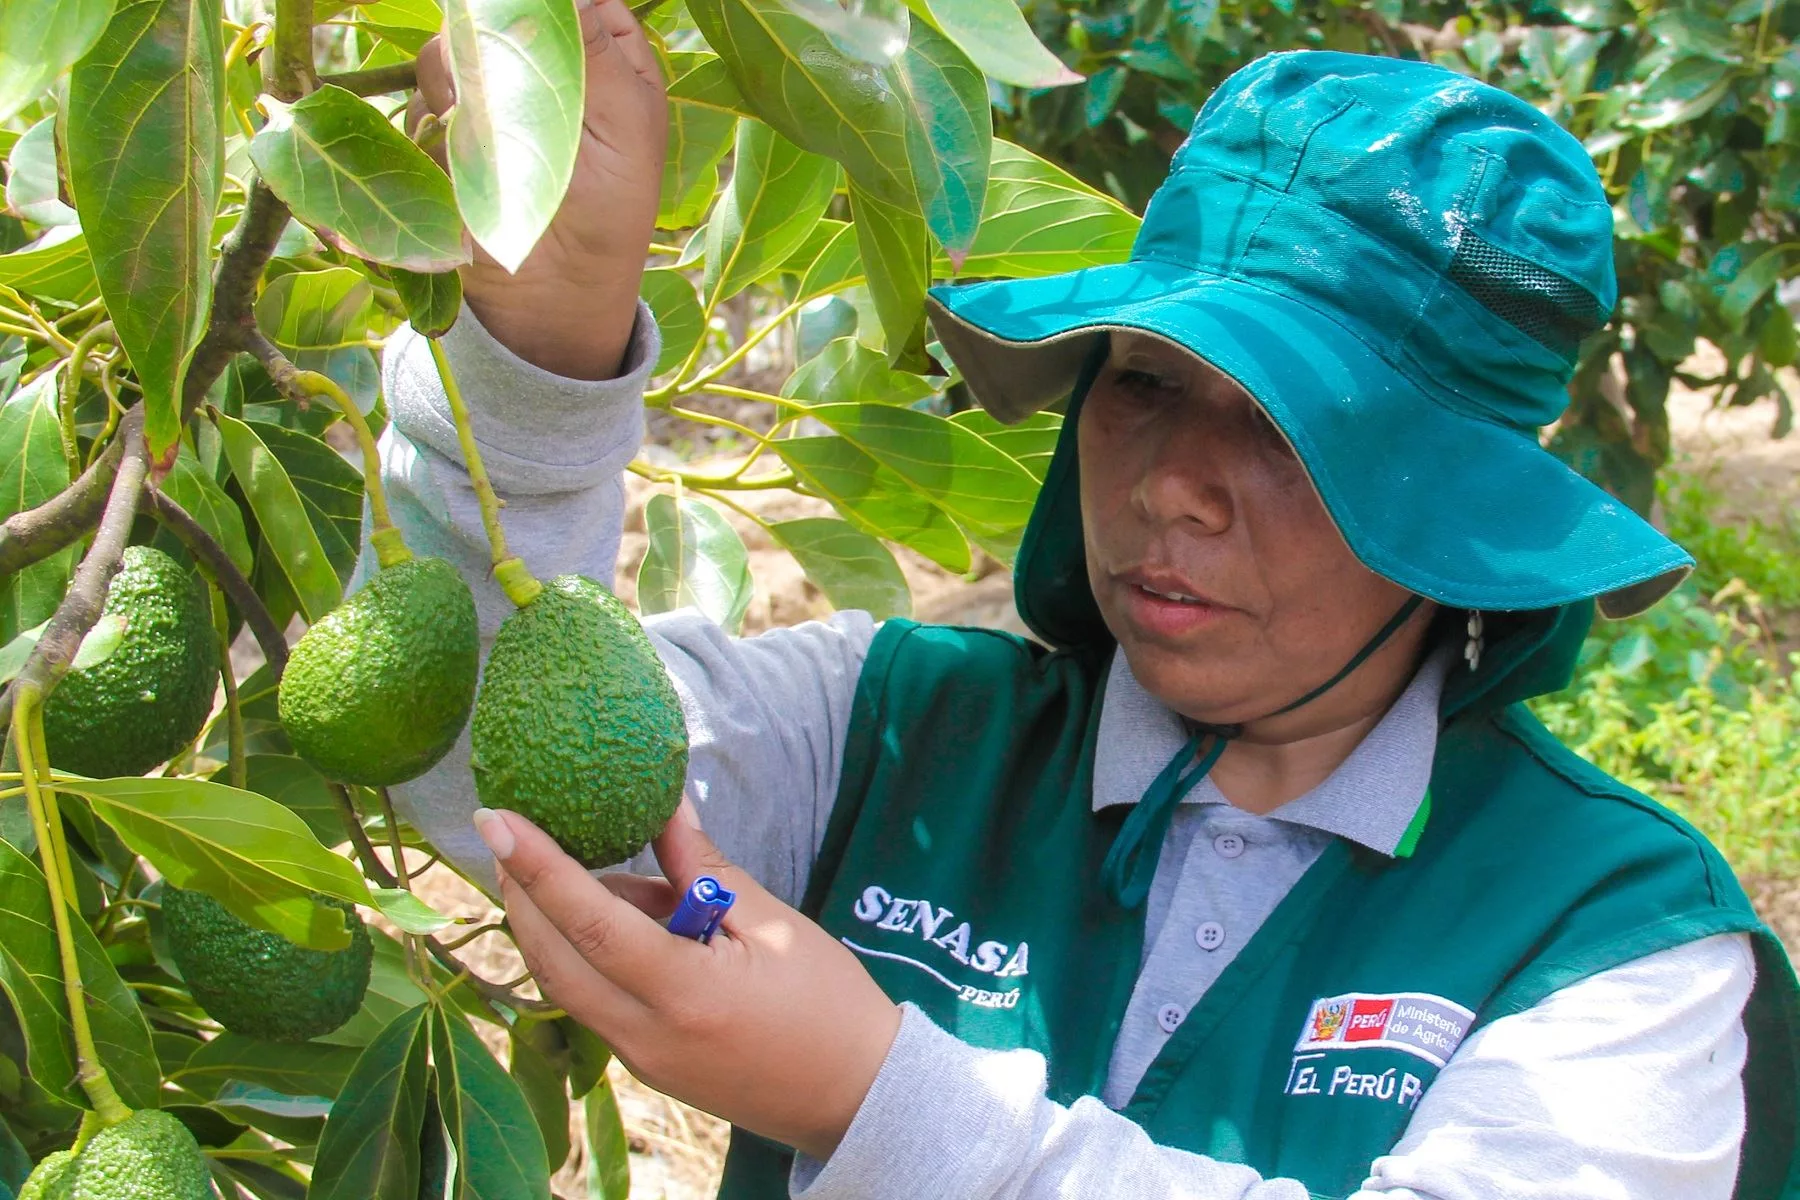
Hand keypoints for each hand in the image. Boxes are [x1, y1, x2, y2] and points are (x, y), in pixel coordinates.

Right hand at [410, 0, 666, 377]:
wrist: (551, 293)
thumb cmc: (608, 216)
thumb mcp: (624, 129)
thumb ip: (594, 50)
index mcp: (602, 57)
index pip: (575, 0)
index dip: (552, 5)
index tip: (536, 21)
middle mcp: (540, 65)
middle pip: (495, 9)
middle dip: (496, 34)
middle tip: (512, 82)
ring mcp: (487, 93)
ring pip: (448, 45)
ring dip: (463, 81)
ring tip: (492, 133)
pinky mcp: (444, 128)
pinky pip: (421, 98)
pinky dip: (437, 121)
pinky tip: (466, 157)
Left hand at [474, 802, 901, 1159]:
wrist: (855, 1096)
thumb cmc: (828, 1004)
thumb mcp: (773, 922)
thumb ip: (704, 866)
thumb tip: (662, 802)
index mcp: (687, 995)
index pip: (591, 924)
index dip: (538, 866)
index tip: (498, 818)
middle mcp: (647, 1036)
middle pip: (554, 958)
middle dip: (521, 892)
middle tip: (508, 832)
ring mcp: (641, 1059)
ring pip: (567, 982)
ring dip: (555, 922)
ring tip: (586, 863)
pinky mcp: (645, 1065)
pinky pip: (595, 999)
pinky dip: (589, 951)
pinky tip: (622, 913)